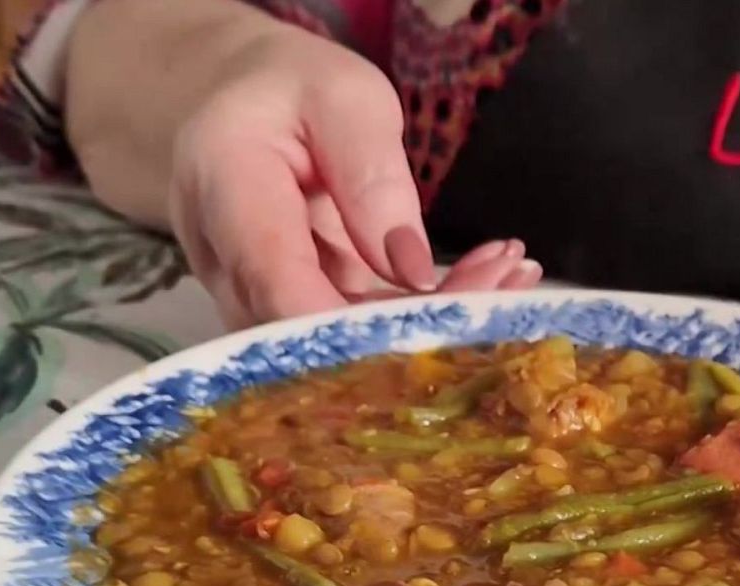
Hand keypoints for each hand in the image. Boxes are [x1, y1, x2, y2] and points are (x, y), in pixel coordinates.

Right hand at [160, 19, 538, 326]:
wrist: (242, 104)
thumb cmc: (288, 89)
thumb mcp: (342, 99)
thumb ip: (372, 177)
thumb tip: (412, 272)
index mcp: (226, 194)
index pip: (281, 291)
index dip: (362, 327)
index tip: (449, 310)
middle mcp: (228, 264)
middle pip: (319, 329)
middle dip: (423, 321)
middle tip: (509, 276)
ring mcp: (257, 296)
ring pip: (343, 342)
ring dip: (436, 320)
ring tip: (513, 273)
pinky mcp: (296, 310)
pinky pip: (358, 330)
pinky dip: (425, 312)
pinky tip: (487, 278)